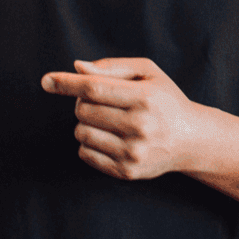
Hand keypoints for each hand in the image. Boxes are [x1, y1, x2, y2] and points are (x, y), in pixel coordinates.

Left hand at [41, 58, 212, 180]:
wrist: (192, 140)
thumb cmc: (165, 100)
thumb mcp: (148, 73)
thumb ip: (111, 67)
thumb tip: (77, 68)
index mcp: (145, 97)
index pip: (94, 88)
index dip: (67, 83)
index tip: (46, 81)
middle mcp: (140, 126)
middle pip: (83, 110)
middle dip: (83, 102)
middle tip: (103, 102)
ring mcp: (133, 152)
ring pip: (81, 133)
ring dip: (86, 123)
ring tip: (109, 121)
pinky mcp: (127, 172)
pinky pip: (85, 154)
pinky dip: (89, 143)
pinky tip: (109, 138)